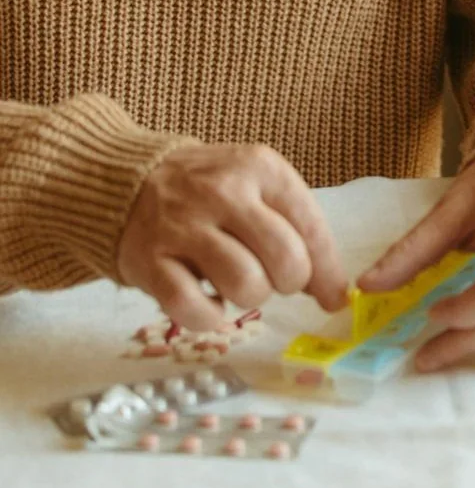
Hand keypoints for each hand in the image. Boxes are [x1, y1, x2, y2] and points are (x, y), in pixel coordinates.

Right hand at [118, 144, 347, 329]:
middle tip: (275, 279)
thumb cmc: (211, 192)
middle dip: (290, 283)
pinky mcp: (149, 260)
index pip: (312, 229)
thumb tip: (335, 294)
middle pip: (286, 260)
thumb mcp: (260, 190)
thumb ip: (299, 232)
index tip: (333, 296)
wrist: (126, 180)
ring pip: (246, 285)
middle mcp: (223, 192)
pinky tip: (208, 302)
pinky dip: (210, 318)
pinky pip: (194, 309)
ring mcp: (183, 225)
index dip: (329, 272)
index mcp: (260, 168)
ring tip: (237, 282)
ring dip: (251, 298)